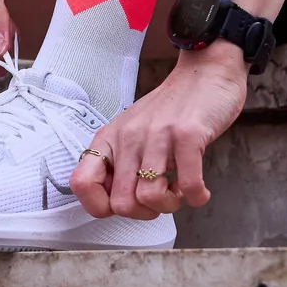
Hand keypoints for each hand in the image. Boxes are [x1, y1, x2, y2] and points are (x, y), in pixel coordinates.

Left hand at [69, 48, 249, 219]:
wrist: (205, 73)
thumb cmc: (171, 108)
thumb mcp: (133, 131)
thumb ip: (120, 162)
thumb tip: (114, 202)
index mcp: (109, 138)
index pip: (81, 183)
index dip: (101, 206)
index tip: (126, 202)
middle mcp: (128, 137)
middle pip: (121, 203)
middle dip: (145, 213)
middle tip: (161, 199)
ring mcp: (157, 135)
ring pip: (149, 198)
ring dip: (169, 206)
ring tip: (179, 191)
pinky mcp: (188, 135)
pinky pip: (188, 185)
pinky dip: (196, 197)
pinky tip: (199, 191)